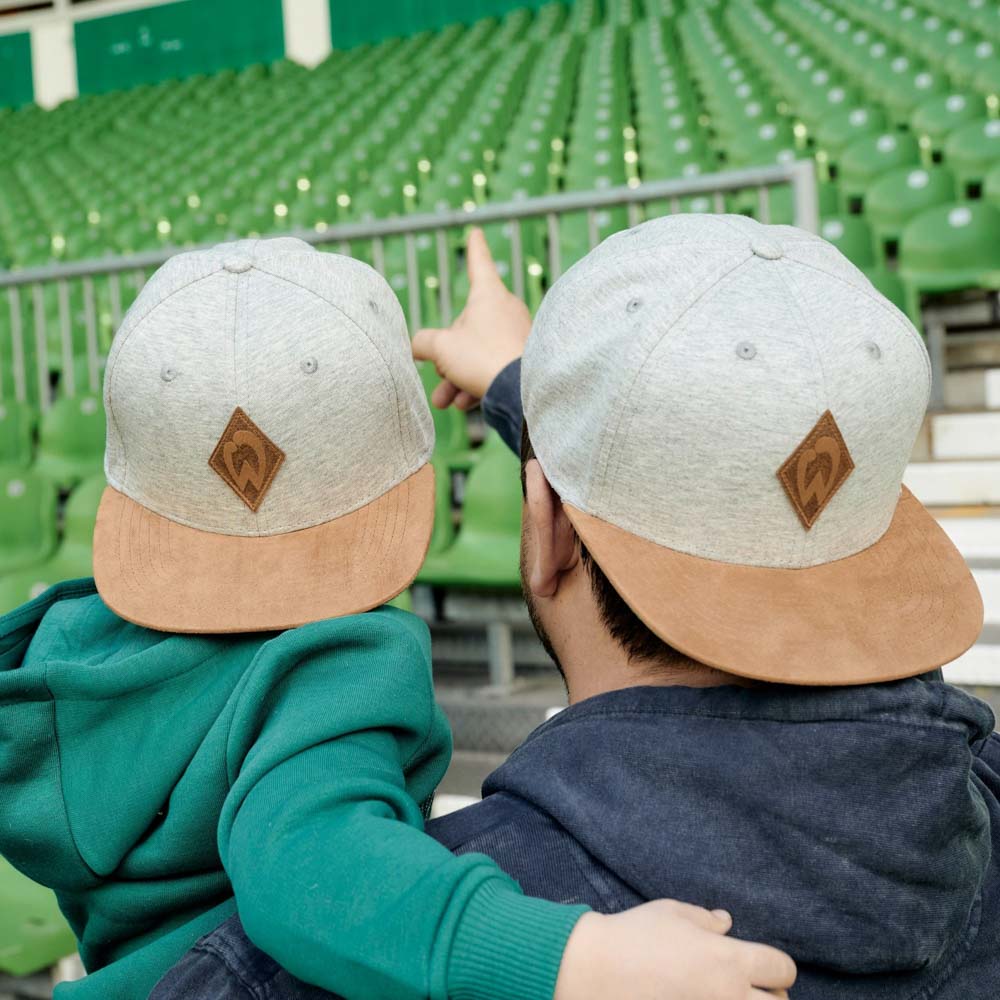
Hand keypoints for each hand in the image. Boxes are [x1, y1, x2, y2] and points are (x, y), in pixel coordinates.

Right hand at [411, 227, 530, 408]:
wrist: (523, 390)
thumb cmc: (482, 358)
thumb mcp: (441, 348)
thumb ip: (423, 343)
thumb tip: (418, 346)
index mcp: (488, 295)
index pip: (478, 263)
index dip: (474, 248)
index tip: (477, 232)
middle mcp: (506, 310)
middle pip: (467, 325)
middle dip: (448, 355)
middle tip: (440, 374)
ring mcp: (518, 334)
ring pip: (478, 352)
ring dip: (457, 378)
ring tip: (445, 401)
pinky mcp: (525, 359)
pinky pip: (493, 367)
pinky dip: (476, 384)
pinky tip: (464, 404)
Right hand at [554, 901, 795, 999]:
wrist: (594, 972)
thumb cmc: (633, 935)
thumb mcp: (672, 913)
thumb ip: (706, 920)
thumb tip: (726, 922)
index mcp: (728, 959)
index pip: (782, 969)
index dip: (777, 966)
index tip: (763, 965)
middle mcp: (728, 995)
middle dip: (772, 996)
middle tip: (750, 989)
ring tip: (727, 996)